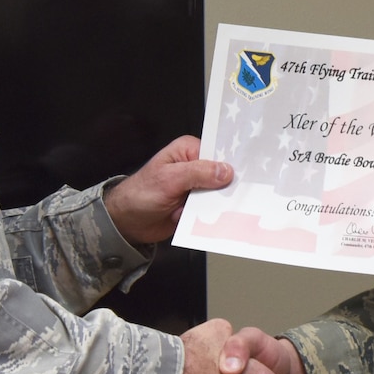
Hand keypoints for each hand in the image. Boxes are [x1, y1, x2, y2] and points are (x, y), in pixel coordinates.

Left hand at [104, 136, 231, 245]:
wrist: (126, 222)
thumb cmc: (140, 194)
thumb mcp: (169, 179)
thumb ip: (198, 173)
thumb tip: (226, 171)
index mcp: (188, 151)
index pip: (218, 152)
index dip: (231, 163)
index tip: (246, 174)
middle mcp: (195, 167)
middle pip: (222, 175)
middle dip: (226, 188)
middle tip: (234, 197)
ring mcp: (196, 188)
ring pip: (219, 195)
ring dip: (216, 205)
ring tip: (212, 211)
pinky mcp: (196, 206)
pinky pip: (212, 211)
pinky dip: (210, 217)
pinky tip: (207, 220)